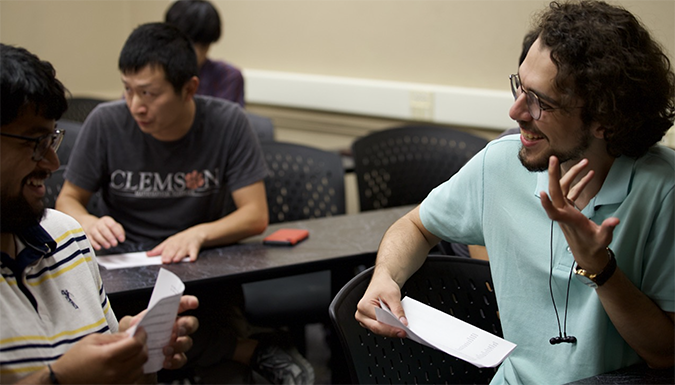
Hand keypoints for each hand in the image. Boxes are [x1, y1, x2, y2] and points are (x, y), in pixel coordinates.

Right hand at [49, 329, 147, 384]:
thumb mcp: (91, 341)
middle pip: (142, 357)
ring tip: (130, 352)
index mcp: (107, 357)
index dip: (142, 335)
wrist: (62, 381)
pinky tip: (125, 364)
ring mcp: (116, 383)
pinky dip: (133, 369)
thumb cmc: (74, 360)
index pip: (136, 344)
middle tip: (137, 339)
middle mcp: (114, 372)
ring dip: (139, 358)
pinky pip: (133, 379)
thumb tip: (130, 334)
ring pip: (140, 369)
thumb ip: (113, 337)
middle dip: (143, 345)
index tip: (140, 330)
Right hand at [81, 215, 125, 250]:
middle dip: (110, 237)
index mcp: (106, 220)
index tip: (121, 239)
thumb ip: (119, 230)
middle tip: (115, 243)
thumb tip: (121, 237)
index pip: (112, 225)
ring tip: (108, 246)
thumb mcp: (114, 225)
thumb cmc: (106, 227)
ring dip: (102, 241)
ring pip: (96, 235)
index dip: (117, 233)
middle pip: (104, 230)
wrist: (90, 224)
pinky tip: (99, 247)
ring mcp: (92, 229)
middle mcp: (99, 224)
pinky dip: (94, 244)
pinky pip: (90, 239)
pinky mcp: (88, 235)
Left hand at [118, 295, 198, 369]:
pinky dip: (175, 361)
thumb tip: (136, 323)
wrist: (132, 361)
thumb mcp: (130, 328)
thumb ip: (132, 322)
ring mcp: (176, 343)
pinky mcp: (175, 358)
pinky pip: (182, 359)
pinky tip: (166, 361)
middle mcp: (175, 328)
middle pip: (191, 323)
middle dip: (188, 325)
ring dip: (179, 345)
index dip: (189, 302)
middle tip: (179, 330)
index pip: (181, 304)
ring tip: (166, 349)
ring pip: (187, 342)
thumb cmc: (136, 340)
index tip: (194, 303)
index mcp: (166, 316)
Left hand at [146, 228, 204, 262]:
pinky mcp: (195, 248)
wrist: (196, 234)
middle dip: (169, 255)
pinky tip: (192, 259)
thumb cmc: (181, 240)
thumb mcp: (169, 242)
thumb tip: (148, 254)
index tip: (161, 259)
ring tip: (176, 260)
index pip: (166, 248)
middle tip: (166, 260)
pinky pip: (194, 252)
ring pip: (182, 251)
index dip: (163, 253)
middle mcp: (178, 244)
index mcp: (171, 242)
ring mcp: (187, 246)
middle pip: (173, 249)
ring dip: (179, 255)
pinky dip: (193, 255)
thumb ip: (159, 249)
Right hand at [355, 271, 407, 337]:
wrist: (382, 282)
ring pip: (379, 330)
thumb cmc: (384, 286)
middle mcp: (361, 314)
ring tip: (402, 329)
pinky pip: (380, 328)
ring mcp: (365, 319)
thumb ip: (397, 310)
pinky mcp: (370, 322)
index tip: (402, 330)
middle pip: (377, 328)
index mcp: (364, 306)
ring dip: (391, 330)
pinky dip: (389, 328)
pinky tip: (397, 327)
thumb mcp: (393, 295)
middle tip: (404, 332)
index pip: (377, 323)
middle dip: (391, 331)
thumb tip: (402, 322)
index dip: (390, 328)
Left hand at [540, 156, 619, 270]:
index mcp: (569, 220)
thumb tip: (615, 221)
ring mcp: (566, 208)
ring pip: (564, 188)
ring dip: (573, 175)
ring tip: (586, 162)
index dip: (547, 203)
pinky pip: (572, 191)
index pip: (554, 212)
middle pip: (556, 191)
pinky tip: (590, 174)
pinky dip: (580, 182)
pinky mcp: (570, 207)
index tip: (542, 192)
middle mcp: (564, 212)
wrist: (587, 251)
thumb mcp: (603, 239)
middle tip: (554, 158)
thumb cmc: (593, 246)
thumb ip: (607, 229)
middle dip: (554, 175)